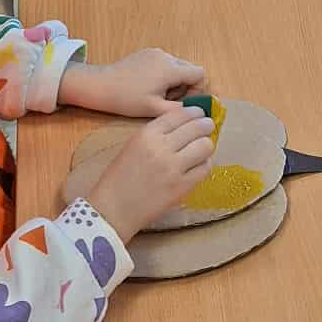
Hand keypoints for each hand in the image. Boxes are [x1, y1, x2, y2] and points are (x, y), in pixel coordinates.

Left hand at [60, 48, 205, 117]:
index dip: (198, 89)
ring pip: (177, 66)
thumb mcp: (155, 109)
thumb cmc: (127, 99)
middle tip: (169, 101)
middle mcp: (166, 56)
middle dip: (185, 86)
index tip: (185, 102)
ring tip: (157, 95)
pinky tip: (148, 86)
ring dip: (174, 81)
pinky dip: (164, 75)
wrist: (101, 85)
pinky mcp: (147, 53)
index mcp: (170, 69)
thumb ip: (180, 109)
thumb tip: (197, 110)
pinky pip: (165, 63)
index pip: (200, 74)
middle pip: (189, 69)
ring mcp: (156, 53)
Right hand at [86, 105, 217, 242]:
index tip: (200, 114)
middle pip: (197, 127)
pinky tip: (199, 165)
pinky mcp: (182, 186)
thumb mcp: (134, 145)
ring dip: (207, 145)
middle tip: (208, 127)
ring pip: (205, 146)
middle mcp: (161, 147)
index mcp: (147, 134)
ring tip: (203, 149)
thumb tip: (186, 126)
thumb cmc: (119, 177)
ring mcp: (173, 167)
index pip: (180, 114)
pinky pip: (204, 168)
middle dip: (206, 125)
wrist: (113, 209)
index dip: (195, 112)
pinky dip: (205, 164)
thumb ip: (158, 135)